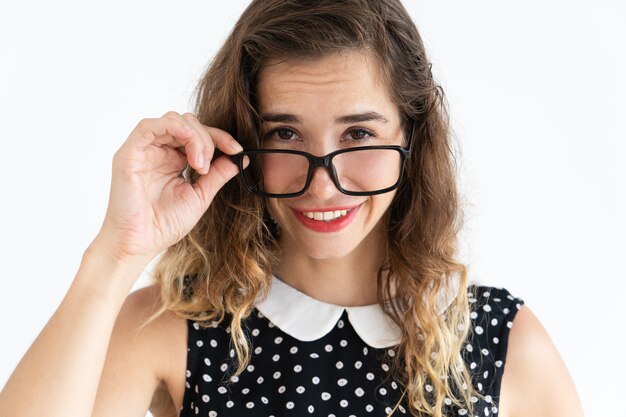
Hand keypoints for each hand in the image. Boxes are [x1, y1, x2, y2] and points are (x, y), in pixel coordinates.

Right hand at [92, 111, 246, 264]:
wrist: (140, 243)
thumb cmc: (164, 224)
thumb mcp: (200, 196)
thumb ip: (217, 175)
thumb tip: (240, 158)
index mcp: (174, 160)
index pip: (198, 135)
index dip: (220, 138)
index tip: (237, 150)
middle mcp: (158, 151)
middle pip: (188, 123)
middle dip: (208, 138)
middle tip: (208, 166)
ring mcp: (143, 150)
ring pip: (173, 120)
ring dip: (194, 136)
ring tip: (199, 164)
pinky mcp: (129, 153)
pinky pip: (149, 126)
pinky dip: (173, 127)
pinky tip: (188, 142)